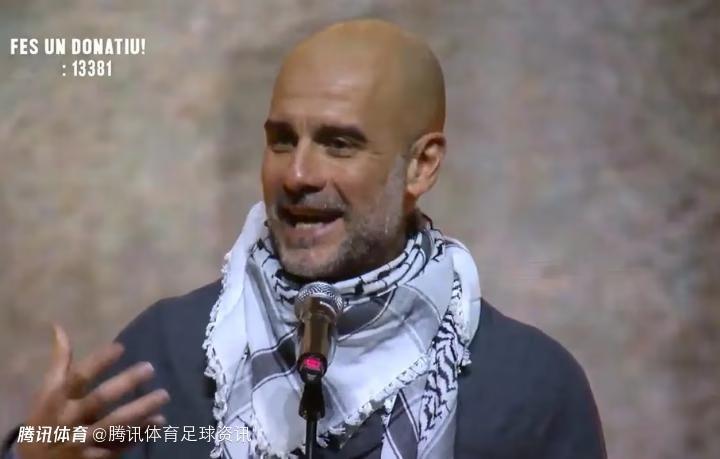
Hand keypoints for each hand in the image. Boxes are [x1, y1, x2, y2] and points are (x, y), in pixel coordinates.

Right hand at [16, 324, 169, 458]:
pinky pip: (120, 446)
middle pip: (99, 400)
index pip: (78, 377)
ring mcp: (82, 441)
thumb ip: (59, 360)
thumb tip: (58, 326)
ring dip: (141, 410)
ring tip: (164, 395)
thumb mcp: (48, 390)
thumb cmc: (47, 417)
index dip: (98, 362)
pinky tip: (159, 421)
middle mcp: (70, 419)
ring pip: (114, 425)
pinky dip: (140, 434)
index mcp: (59, 398)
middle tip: (150, 367)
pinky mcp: (94, 458)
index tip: (120, 347)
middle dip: (125, 383)